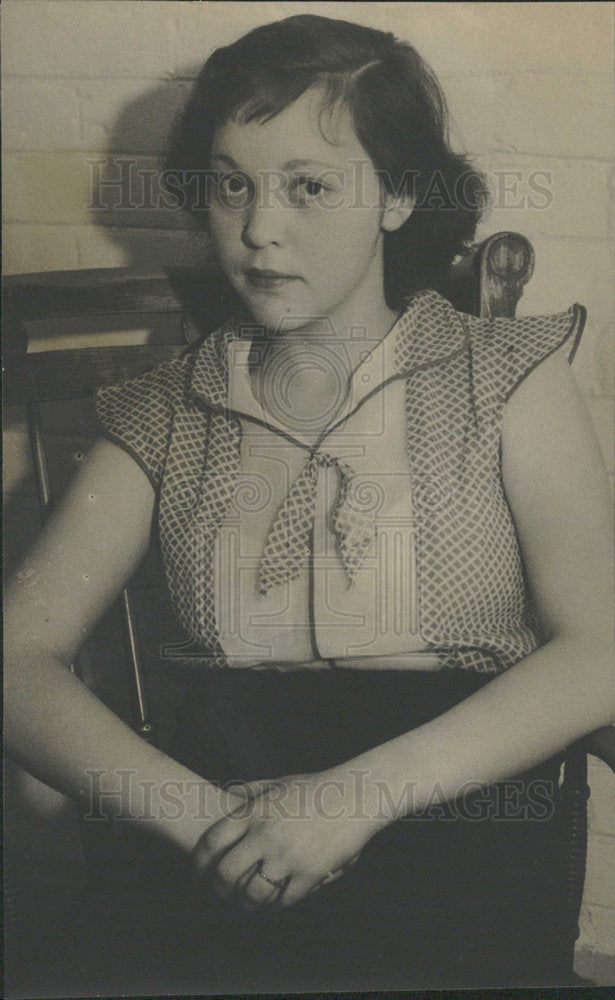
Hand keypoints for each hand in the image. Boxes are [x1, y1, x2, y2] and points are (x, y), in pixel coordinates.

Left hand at [190, 770, 377, 908]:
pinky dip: (276, 905)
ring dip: (244, 904)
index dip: (199, 862)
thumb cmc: (316, 788)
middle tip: (217, 894)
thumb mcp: (279, 782)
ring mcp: (287, 856)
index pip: (213, 842)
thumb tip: (229, 793)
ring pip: (252, 893)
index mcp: (255, 812)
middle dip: (217, 888)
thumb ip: (252, 790)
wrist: (354, 796)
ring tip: (243, 906)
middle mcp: (265, 835)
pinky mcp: (309, 873)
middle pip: (226, 873)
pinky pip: (283, 900)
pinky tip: (274, 903)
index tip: (196, 873)